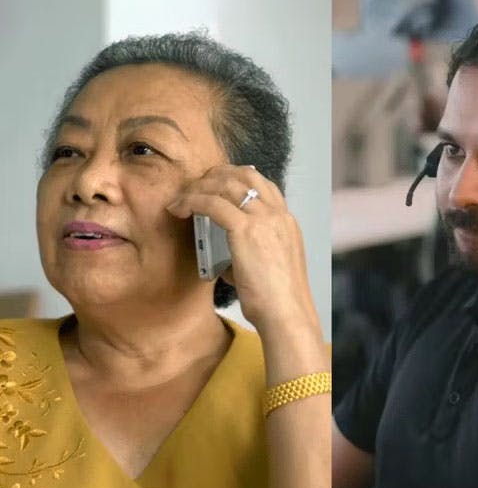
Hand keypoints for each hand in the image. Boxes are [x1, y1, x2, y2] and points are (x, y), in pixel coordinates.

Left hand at [166, 165, 318, 334]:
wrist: (287, 313)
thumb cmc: (278, 300)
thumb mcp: (268, 268)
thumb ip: (249, 255)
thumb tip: (227, 260)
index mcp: (286, 222)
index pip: (263, 185)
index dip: (236, 178)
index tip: (215, 186)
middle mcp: (278, 215)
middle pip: (246, 174)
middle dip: (216, 174)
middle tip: (195, 186)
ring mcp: (264, 219)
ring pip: (227, 183)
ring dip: (200, 186)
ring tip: (182, 198)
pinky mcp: (246, 230)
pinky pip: (213, 203)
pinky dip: (192, 201)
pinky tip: (179, 209)